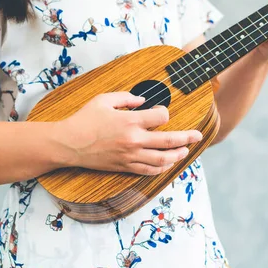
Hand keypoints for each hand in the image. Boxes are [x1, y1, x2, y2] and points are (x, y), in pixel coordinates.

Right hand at [59, 92, 201, 174]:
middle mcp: (134, 140)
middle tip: (198, 135)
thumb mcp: (104, 100)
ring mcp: (130, 156)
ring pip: (162, 159)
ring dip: (177, 155)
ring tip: (185, 151)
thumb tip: (143, 100)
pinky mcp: (125, 167)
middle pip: (169, 141)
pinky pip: (148, 170)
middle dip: (187, 137)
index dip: (164, 113)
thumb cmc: (84, 119)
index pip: (160, 117)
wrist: (69, 144)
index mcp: (130, 121)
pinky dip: (161, 168)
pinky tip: (167, 164)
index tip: (161, 112)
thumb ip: (126, 97)